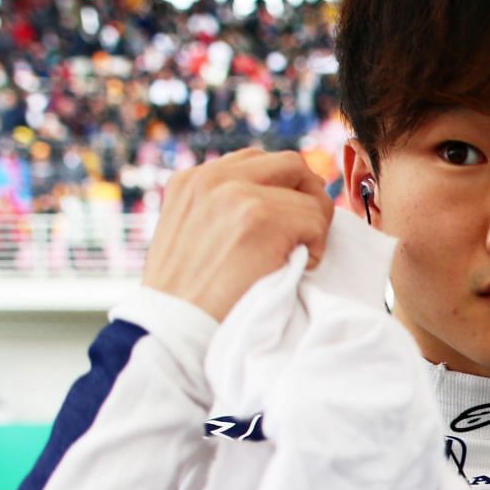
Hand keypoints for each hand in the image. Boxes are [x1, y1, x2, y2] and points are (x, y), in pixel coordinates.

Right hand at [142, 147, 334, 320]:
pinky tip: (291, 270)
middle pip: (290, 163)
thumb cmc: (188, 295)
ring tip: (292, 258)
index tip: (288, 220)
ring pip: (309, 195)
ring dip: (311, 227)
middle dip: (307, 197)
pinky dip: (315, 249)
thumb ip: (221, 207)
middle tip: (305, 235)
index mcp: (192, 179)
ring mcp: (236, 194)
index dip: (284, 189)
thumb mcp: (190, 233)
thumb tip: (273, 196)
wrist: (174, 328)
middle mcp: (211, 177)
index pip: (258, 161)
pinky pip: (316, 219)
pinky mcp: (261, 217)